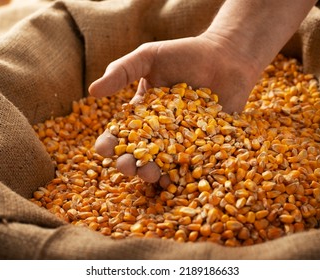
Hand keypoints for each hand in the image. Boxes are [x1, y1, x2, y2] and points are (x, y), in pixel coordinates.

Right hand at [89, 33, 260, 182]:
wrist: (227, 56)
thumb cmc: (185, 53)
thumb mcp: (149, 57)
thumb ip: (122, 71)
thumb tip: (91, 91)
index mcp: (141, 115)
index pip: (119, 133)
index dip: (109, 142)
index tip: (104, 148)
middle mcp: (159, 132)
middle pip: (138, 155)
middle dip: (129, 164)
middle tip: (129, 166)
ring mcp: (181, 142)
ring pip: (162, 165)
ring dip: (153, 174)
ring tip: (152, 174)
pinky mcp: (204, 146)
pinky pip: (192, 165)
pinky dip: (183, 175)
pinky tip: (178, 181)